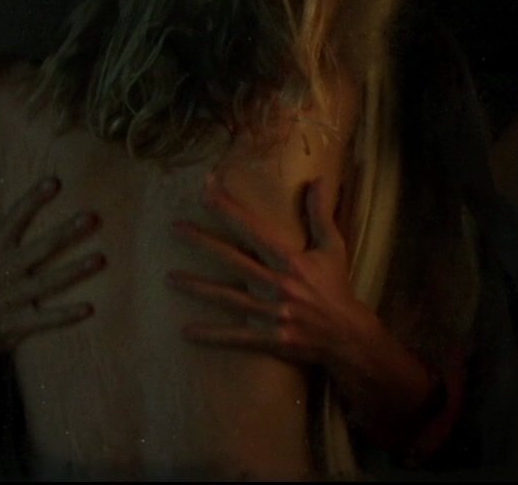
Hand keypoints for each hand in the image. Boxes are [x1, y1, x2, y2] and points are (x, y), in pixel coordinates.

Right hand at [0, 177, 107, 353]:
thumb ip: (9, 238)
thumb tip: (38, 204)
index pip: (14, 220)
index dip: (33, 200)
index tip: (55, 182)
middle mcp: (2, 273)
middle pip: (40, 249)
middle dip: (66, 232)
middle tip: (92, 217)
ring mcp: (10, 299)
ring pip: (47, 282)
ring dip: (74, 270)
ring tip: (100, 259)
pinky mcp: (17, 325)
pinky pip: (45, 320)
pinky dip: (66, 315)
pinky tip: (89, 308)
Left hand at [166, 174, 358, 364]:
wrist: (348, 336)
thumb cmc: (336, 287)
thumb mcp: (332, 247)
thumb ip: (320, 213)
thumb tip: (317, 178)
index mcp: (291, 261)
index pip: (254, 230)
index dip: (229, 210)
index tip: (206, 192)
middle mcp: (279, 285)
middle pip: (233, 259)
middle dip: (202, 242)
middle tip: (174, 228)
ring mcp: (273, 314)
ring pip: (227, 298)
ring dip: (197, 287)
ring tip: (169, 277)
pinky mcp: (270, 338)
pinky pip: (236, 337)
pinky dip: (212, 335)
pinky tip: (186, 331)